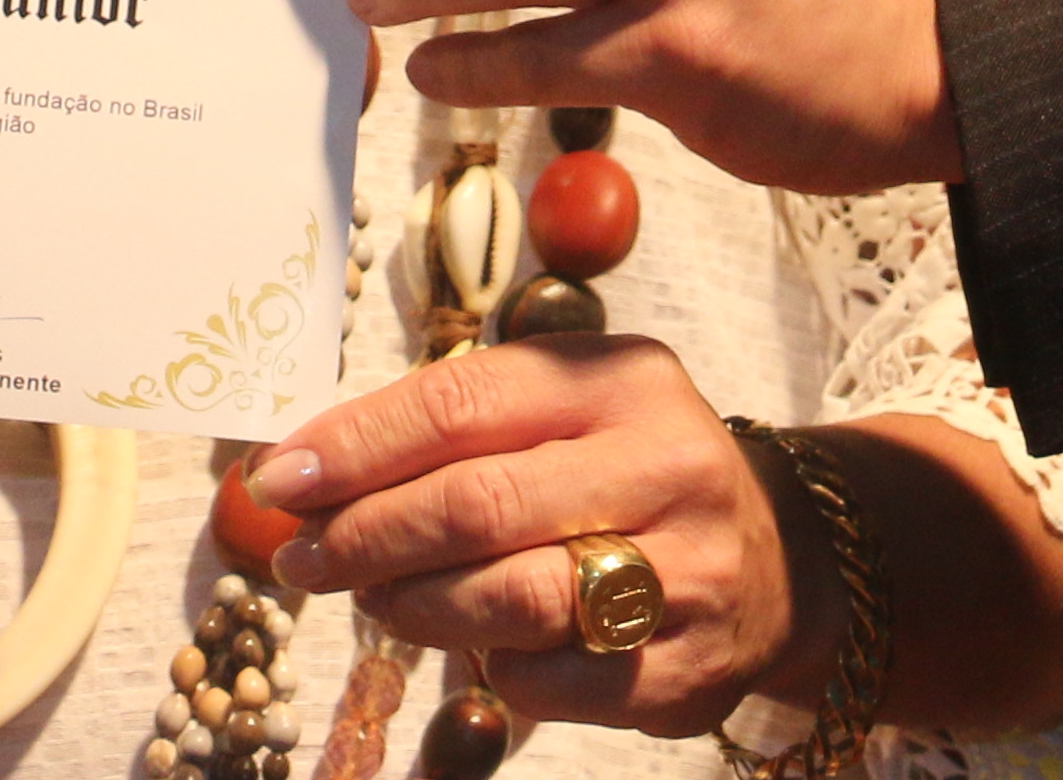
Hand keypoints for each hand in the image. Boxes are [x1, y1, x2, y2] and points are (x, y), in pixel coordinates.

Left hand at [251, 337, 818, 736]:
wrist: (782, 557)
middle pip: (478, 504)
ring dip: (412, 606)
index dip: (355, 445)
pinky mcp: (686, 670)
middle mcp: (665, 466)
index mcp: (622, 380)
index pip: (460, 403)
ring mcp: (686, 573)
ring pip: (511, 599)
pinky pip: (550, 682)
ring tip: (369, 598)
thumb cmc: (632, 468)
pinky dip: (490, 669)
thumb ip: (458, 422)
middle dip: (368, 534)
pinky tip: (474, 645)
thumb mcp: (570, 407)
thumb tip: (308, 467)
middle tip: (304, 557)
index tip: (280, 479)